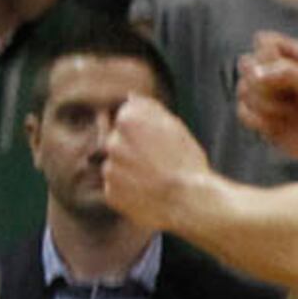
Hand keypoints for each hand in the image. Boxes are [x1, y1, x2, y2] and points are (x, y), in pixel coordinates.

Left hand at [101, 93, 211, 230]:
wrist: (188, 200)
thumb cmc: (186, 160)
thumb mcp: (174, 126)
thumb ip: (149, 108)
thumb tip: (130, 98)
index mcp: (127, 120)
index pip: (124, 118)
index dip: (143, 130)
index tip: (157, 141)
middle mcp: (112, 142)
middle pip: (117, 141)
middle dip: (133, 149)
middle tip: (157, 161)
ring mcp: (108, 168)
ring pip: (116, 165)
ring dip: (129, 170)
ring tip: (155, 178)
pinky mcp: (109, 192)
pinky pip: (116, 187)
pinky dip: (128, 189)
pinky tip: (147, 191)